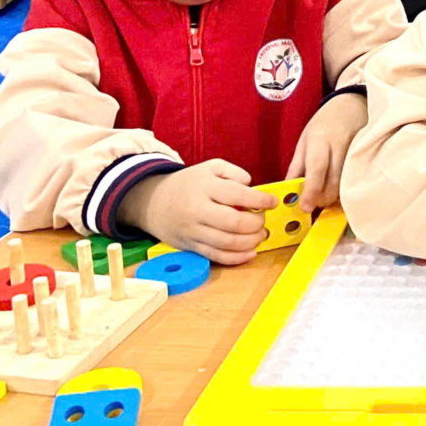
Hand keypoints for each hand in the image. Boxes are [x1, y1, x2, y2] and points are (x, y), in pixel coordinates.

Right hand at [119, 159, 268, 265]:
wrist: (153, 202)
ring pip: (226, 243)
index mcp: (204, 187)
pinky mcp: (190, 246)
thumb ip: (234, 172)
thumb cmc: (190, 183)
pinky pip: (216, 256)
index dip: (260, 200)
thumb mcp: (210, 167)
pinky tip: (251, 252)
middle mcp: (197, 210)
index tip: (272, 202)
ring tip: (260, 235)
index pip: (237, 195)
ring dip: (250, 242)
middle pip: (233, 223)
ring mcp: (193, 231)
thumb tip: (252, 187)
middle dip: (256, 224)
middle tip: (263, 220)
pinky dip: (237, 258)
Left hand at [286, 91, 366, 211]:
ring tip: (326, 197)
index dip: (311, 191)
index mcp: (320, 140)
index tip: (305, 207)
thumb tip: (288, 190)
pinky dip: (347, 189)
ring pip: (347, 183)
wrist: (352, 104)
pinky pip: (356, 178)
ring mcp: (356, 150)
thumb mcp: (305, 140)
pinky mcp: (367, 154)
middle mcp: (340, 145)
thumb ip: (297, 166)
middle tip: (315, 205)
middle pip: (334, 180)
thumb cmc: (324, 123)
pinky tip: (340, 190)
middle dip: (323, 199)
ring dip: (336, 197)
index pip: (317, 169)